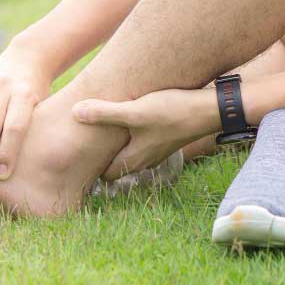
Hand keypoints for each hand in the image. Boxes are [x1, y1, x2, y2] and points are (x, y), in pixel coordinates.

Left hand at [71, 87, 217, 179]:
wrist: (209, 109)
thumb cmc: (172, 112)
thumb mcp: (135, 111)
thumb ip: (104, 113)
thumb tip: (75, 113)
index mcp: (134, 158)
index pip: (105, 175)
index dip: (90, 166)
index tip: (76, 152)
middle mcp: (146, 159)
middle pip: (117, 164)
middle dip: (102, 155)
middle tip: (83, 139)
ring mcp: (158, 149)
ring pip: (131, 152)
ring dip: (118, 143)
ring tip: (103, 126)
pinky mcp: (166, 137)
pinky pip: (143, 141)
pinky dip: (133, 134)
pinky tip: (129, 116)